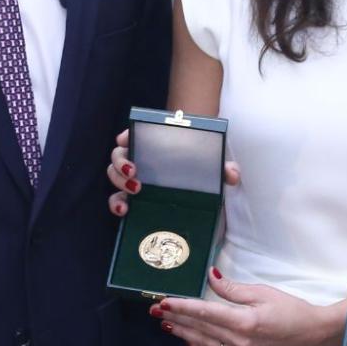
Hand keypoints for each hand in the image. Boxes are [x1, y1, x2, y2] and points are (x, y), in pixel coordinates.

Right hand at [106, 127, 240, 216]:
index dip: (127, 135)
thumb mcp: (213, 172)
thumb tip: (232, 174)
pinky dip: (116, 205)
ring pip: (114, 176)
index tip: (126, 139)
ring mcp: (134, 182)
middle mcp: (141, 162)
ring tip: (135, 190)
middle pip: (119, 155)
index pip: (136, 135)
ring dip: (118, 182)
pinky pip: (117, 201)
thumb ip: (222, 169)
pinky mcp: (133, 202)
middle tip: (133, 170)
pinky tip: (125, 210)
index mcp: (157, 148)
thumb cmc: (200, 176)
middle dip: (121, 161)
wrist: (198, 202)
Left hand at [155, 271, 341, 345]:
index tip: (164, 301)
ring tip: (168, 323)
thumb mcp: (262, 292)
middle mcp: (241, 343)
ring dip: (184, 333)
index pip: (205, 313)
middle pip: (200, 329)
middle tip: (157, 310)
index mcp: (245, 322)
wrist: (312, 334)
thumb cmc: (291, 310)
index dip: (182, 306)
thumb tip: (209, 276)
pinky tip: (190, 342)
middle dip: (177, 318)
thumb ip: (231, 288)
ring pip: (204, 345)